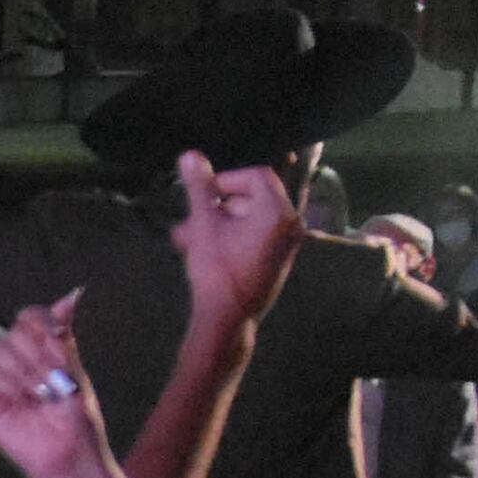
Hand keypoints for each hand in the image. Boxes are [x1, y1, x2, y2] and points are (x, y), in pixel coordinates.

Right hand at [0, 297, 109, 477]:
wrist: (69, 451)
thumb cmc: (75, 416)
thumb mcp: (74, 370)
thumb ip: (64, 334)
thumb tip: (72, 295)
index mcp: (37, 348)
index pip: (29, 316)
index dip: (41, 322)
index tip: (57, 340)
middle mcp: (14, 360)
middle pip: (14, 332)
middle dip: (39, 354)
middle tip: (54, 381)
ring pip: (0, 353)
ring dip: (27, 374)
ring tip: (42, 397)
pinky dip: (10, 389)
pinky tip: (24, 404)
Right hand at [169, 151, 305, 331]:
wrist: (228, 322)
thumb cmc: (217, 271)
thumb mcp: (204, 225)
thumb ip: (199, 188)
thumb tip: (190, 155)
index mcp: (279, 212)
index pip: (256, 176)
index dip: (226, 179)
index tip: (203, 193)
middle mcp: (291, 226)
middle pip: (252, 199)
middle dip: (216, 207)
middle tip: (190, 219)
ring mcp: (287, 246)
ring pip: (249, 221)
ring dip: (218, 224)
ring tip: (186, 239)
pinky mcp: (277, 262)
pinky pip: (255, 239)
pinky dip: (231, 238)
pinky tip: (202, 250)